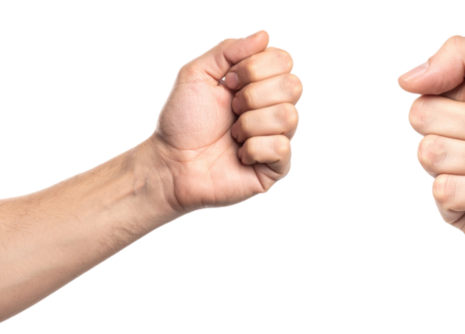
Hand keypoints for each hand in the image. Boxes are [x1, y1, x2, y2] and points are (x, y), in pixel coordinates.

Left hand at [150, 29, 303, 212]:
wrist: (170, 163)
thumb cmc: (182, 120)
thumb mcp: (197, 73)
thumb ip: (228, 50)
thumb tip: (265, 35)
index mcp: (260, 82)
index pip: (285, 59)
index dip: (255, 68)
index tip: (227, 82)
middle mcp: (274, 107)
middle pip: (294, 85)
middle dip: (253, 95)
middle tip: (231, 108)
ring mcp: (278, 136)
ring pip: (289, 116)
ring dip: (251, 124)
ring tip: (233, 134)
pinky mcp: (277, 166)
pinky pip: (282, 148)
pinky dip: (253, 149)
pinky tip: (240, 155)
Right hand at [398, 35, 464, 253]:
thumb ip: (460, 54)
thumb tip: (405, 80)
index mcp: (463, 100)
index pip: (424, 90)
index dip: (464, 97)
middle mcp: (453, 136)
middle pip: (420, 121)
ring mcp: (452, 175)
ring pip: (430, 158)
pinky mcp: (457, 213)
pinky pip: (443, 194)